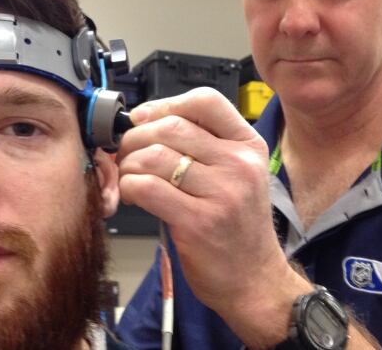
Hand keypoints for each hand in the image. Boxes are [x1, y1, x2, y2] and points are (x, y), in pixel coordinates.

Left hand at [117, 87, 309, 346]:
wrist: (255, 280)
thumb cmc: (237, 227)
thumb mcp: (238, 176)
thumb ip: (205, 146)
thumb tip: (145, 120)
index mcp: (249, 146)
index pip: (205, 100)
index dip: (165, 104)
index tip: (144, 119)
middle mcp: (239, 164)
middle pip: (171, 127)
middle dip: (136, 137)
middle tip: (126, 152)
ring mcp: (222, 193)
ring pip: (154, 156)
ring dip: (129, 164)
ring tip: (129, 176)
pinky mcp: (199, 222)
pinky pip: (147, 188)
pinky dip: (129, 187)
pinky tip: (133, 196)